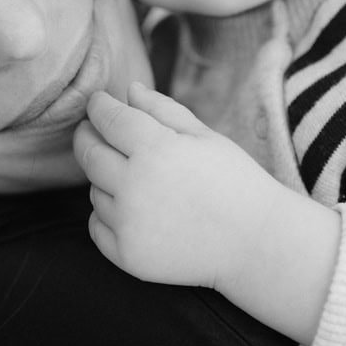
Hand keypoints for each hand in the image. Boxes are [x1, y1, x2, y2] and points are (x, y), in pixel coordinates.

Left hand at [73, 82, 339, 343]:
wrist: (257, 243)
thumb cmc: (234, 182)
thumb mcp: (205, 137)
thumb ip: (163, 110)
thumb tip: (128, 90)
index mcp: (156, 150)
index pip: (109, 119)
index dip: (99, 106)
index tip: (98, 102)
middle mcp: (134, 187)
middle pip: (89, 153)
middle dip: (88, 136)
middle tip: (93, 131)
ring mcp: (129, 225)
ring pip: (93, 190)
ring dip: (105, 179)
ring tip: (136, 179)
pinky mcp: (127, 255)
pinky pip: (97, 225)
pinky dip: (108, 215)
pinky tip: (135, 210)